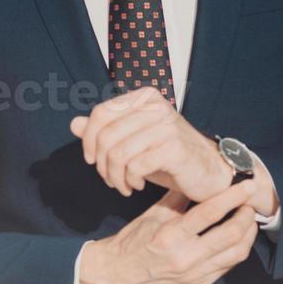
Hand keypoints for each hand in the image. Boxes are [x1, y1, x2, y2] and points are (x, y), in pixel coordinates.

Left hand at [70, 87, 230, 201]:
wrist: (209, 172)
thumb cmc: (167, 156)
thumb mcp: (132, 141)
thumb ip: (104, 131)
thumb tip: (73, 124)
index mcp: (144, 98)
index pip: (100, 113)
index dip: (88, 140)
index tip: (91, 160)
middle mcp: (156, 106)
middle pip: (106, 136)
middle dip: (102, 164)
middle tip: (110, 179)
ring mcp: (166, 125)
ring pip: (118, 153)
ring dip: (115, 177)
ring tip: (123, 185)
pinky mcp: (175, 147)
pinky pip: (135, 166)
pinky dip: (130, 181)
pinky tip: (137, 185)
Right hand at [78, 184, 258, 283]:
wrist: (116, 277)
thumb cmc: (131, 243)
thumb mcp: (151, 215)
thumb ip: (176, 198)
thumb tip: (196, 180)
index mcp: (171, 234)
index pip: (210, 212)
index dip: (233, 197)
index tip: (246, 186)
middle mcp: (186, 256)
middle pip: (231, 235)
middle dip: (247, 216)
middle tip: (251, 204)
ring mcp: (195, 274)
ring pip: (235, 254)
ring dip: (247, 235)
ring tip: (248, 221)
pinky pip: (227, 267)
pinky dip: (236, 250)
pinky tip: (236, 239)